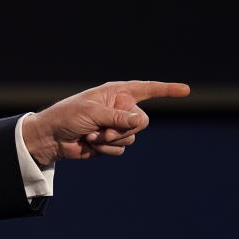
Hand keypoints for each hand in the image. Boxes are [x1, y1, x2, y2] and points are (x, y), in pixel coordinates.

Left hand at [22, 80, 189, 165]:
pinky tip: (90, 143)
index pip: (146, 89)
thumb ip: (117, 117)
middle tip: (102, 128)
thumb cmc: (68, 117)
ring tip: (92, 135)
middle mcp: (120, 108)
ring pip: (132, 137)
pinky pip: (121, 148)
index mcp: (116, 93)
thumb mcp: (91, 113)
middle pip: (142, 120)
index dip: (167, 90)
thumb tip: (139, 122)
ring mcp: (117, 126)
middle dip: (123, 128)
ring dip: (110, 139)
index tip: (186, 90)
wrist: (52, 137)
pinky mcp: (112, 142)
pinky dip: (105, 148)